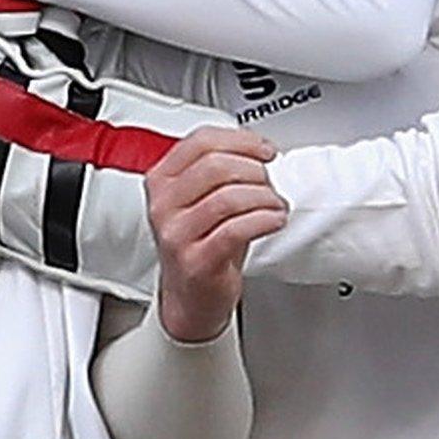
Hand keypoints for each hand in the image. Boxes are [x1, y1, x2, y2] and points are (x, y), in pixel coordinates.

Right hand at [145, 127, 286, 342]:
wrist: (191, 298)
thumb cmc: (202, 243)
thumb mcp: (201, 198)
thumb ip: (219, 168)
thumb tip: (257, 147)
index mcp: (162, 180)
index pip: (201, 142)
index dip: (241, 141)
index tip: (264, 151)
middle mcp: (163, 205)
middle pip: (216, 166)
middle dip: (255, 171)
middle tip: (269, 183)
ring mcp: (176, 234)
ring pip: (229, 197)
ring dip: (265, 197)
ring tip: (275, 206)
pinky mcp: (196, 261)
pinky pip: (236, 229)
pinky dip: (265, 220)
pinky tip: (274, 220)